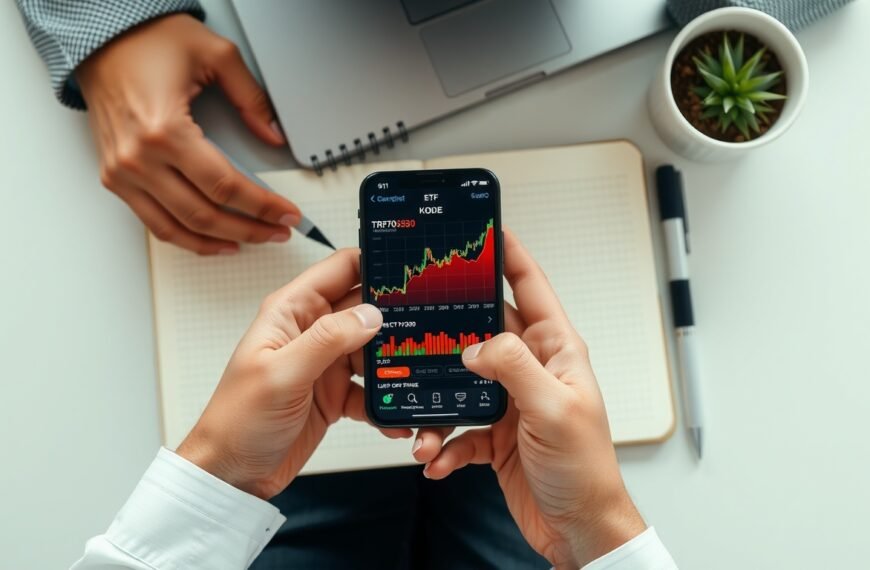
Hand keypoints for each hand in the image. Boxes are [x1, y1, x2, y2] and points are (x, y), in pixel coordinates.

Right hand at [76, 14, 300, 254]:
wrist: (101, 42)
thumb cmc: (148, 44)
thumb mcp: (215, 55)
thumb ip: (251, 99)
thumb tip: (273, 136)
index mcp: (165, 130)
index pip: (225, 186)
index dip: (263, 206)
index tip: (289, 215)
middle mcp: (139, 158)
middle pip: (205, 215)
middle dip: (250, 229)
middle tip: (279, 231)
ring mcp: (123, 173)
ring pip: (178, 229)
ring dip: (220, 242)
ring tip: (252, 240)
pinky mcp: (114, 178)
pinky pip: (155, 223)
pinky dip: (187, 238)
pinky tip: (214, 240)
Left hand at [176, 249, 411, 498]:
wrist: (232, 475)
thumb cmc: (238, 420)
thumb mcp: (282, 374)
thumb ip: (328, 340)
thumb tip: (372, 314)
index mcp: (293, 311)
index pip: (341, 269)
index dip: (375, 263)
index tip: (410, 269)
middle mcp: (312, 331)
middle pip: (366, 308)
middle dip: (397, 314)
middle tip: (430, 323)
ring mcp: (326, 363)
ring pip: (375, 348)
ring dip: (395, 361)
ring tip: (417, 373)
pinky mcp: (336, 394)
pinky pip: (372, 389)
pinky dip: (386, 400)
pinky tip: (397, 414)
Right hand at [414, 232, 646, 568]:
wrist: (577, 527)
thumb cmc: (585, 470)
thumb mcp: (552, 409)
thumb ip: (514, 367)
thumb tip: (476, 346)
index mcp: (556, 351)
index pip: (532, 288)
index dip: (509, 256)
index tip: (486, 230)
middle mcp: (532, 370)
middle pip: (484, 331)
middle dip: (451, 330)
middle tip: (420, 320)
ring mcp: (511, 401)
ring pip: (462, 383)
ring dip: (438, 404)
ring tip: (426, 425)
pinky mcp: (494, 434)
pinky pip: (458, 427)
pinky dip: (443, 443)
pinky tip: (437, 458)